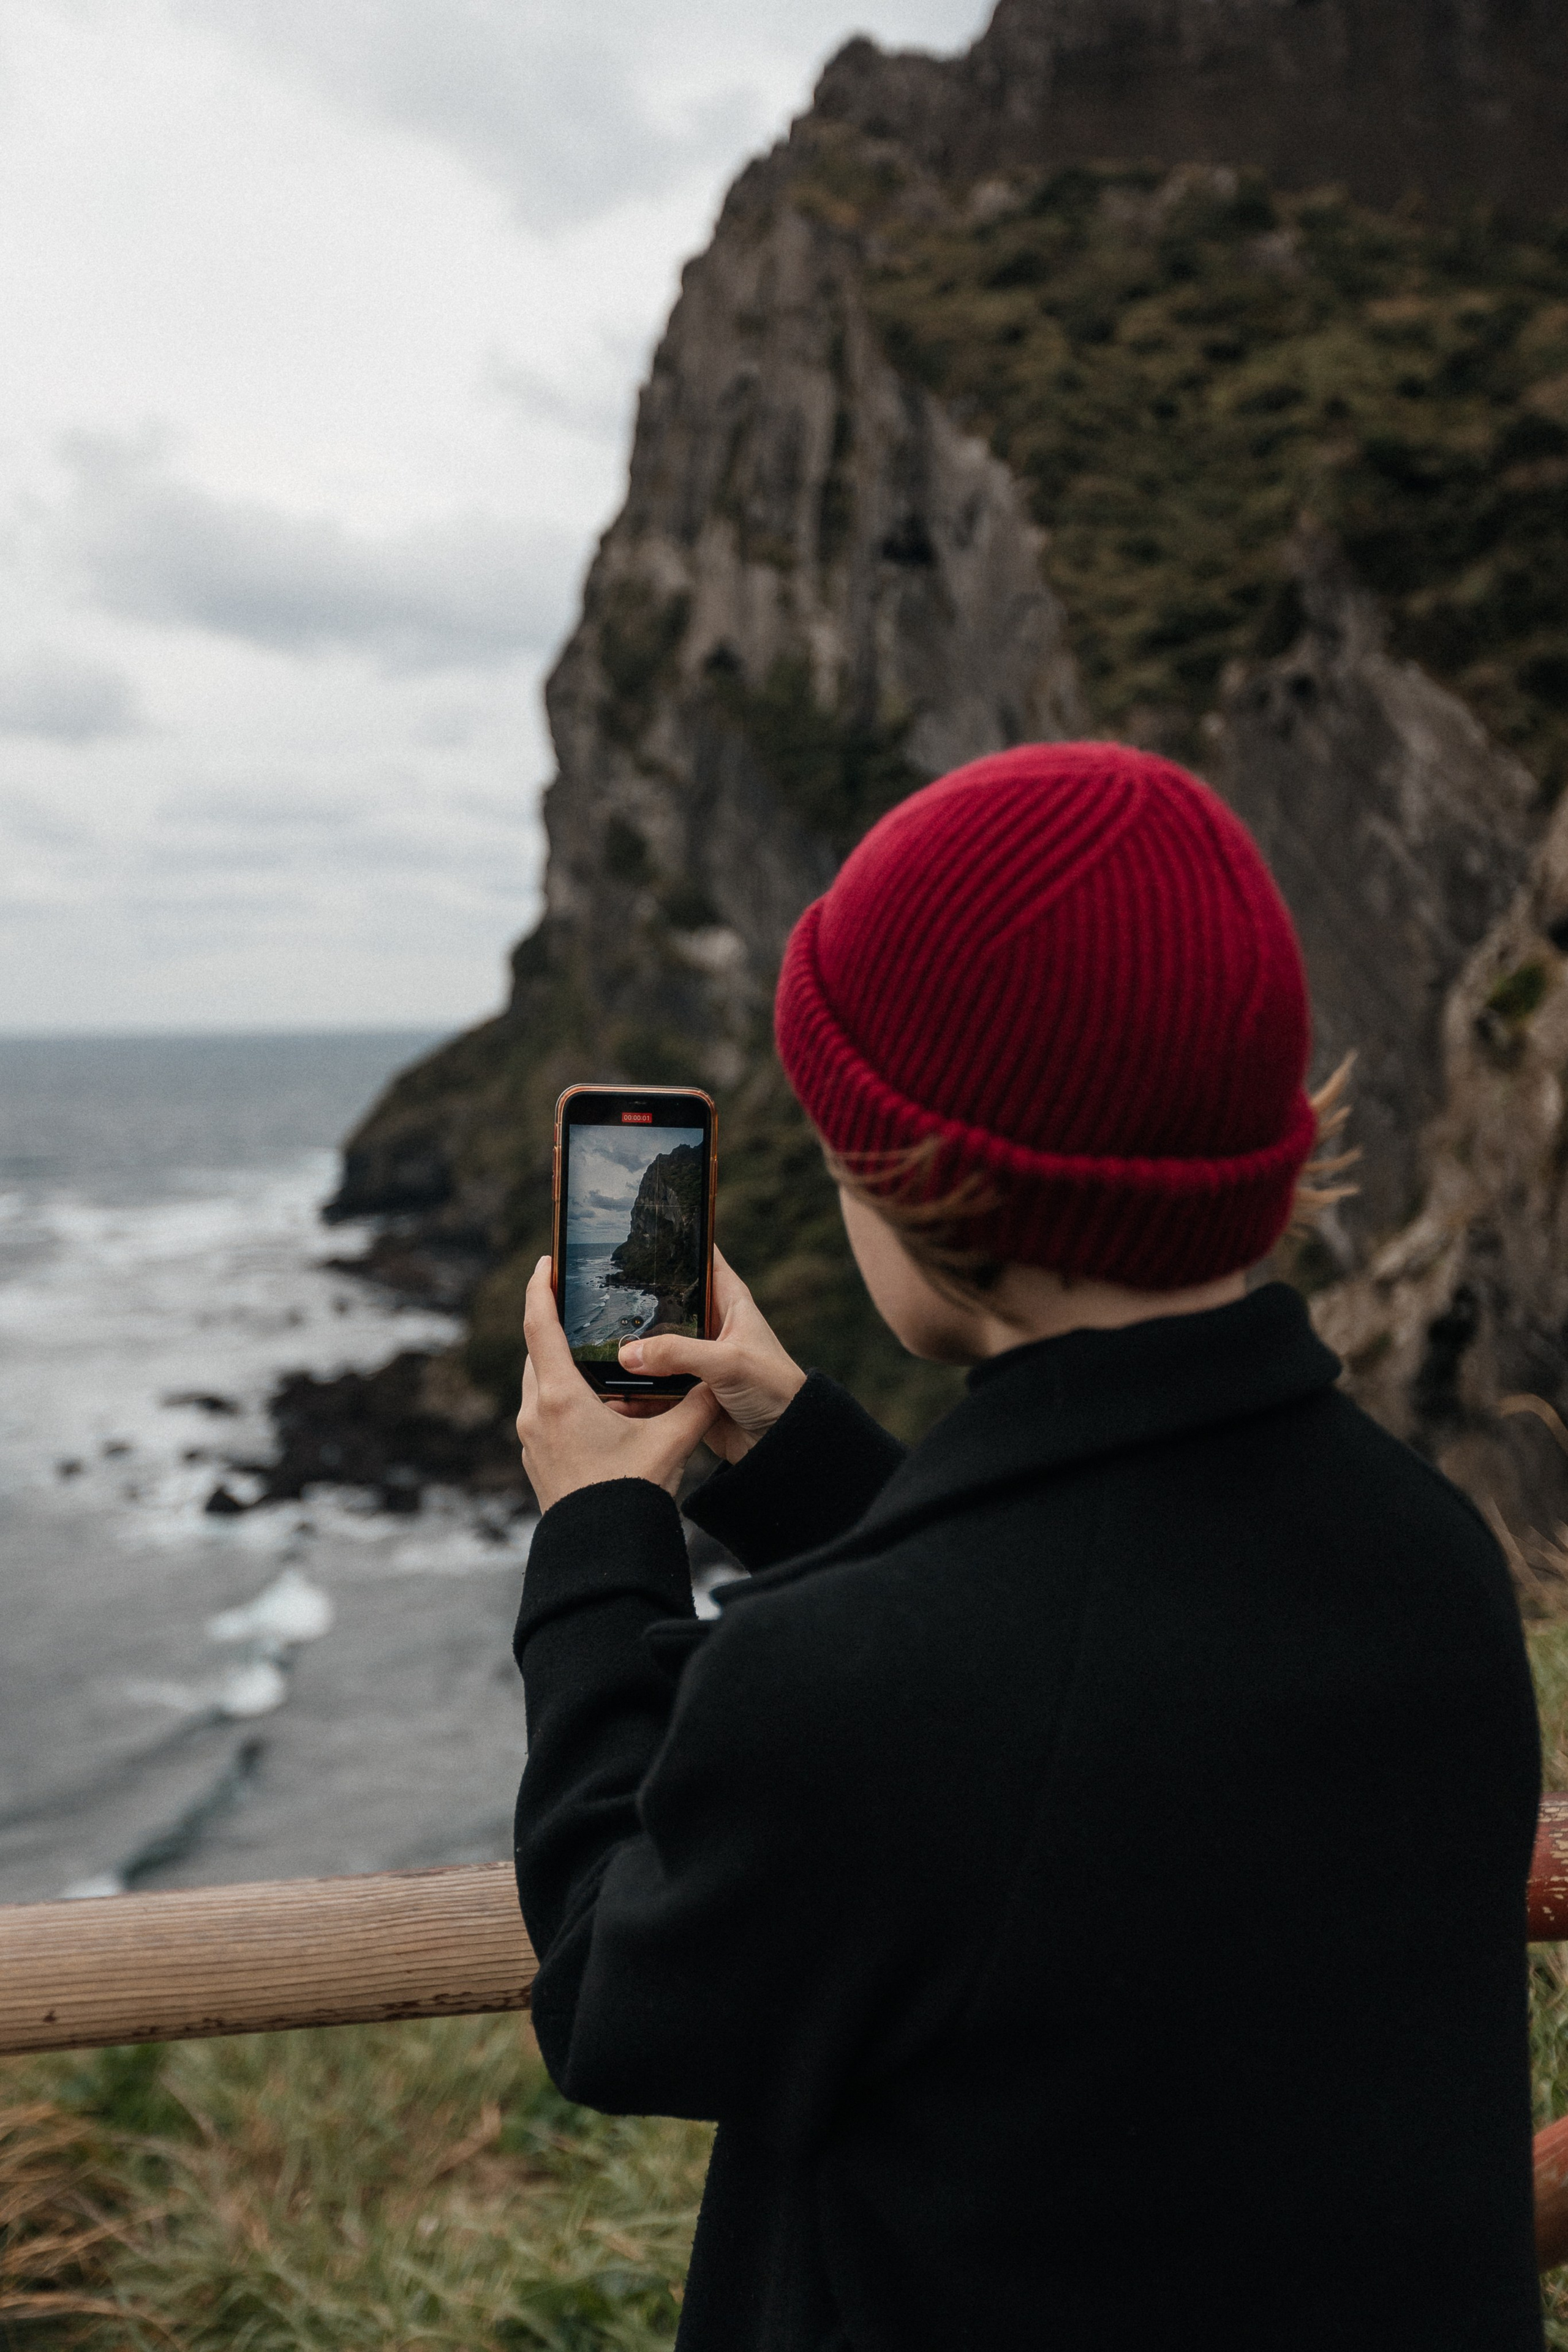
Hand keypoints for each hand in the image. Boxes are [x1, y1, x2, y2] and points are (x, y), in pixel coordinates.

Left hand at [517, 1257, 718, 1511]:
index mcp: (560, 1397)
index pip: (539, 1325)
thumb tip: (716, 1379)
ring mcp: (532, 1439)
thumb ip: (695, 1404)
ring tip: (594, 1355)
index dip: (540, 1288)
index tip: (545, 1261)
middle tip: (578, 1303)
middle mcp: (536, 1413)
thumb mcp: (671, 1441)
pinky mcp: (537, 1460)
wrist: (601, 1552)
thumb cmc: (631, 1494)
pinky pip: (545, 1413)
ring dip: (561, 1365)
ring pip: (540, 1385)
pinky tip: (597, 1405)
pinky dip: (564, 1397)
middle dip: (555, 1326)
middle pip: (537, 1352)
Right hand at [614, 1246, 805, 1463]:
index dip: (677, 1241)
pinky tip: (607, 1389)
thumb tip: (628, 1355)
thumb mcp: (727, 1362)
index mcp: (729, 1302)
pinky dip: (632, 1388)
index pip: (702, 1258)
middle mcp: (710, 1326)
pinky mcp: (685, 1391)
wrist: (782, 1443)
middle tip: (596, 1292)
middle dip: (636, 1300)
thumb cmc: (773, 1389)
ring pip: (653, 1346)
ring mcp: (695, 1359)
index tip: (642, 1228)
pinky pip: (651, 1385)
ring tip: (590, 1341)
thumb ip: (678, 1353)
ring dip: (629, 1350)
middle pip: (666, 1302)